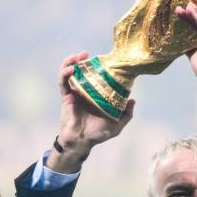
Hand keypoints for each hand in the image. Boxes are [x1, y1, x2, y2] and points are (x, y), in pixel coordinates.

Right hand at [48, 51, 134, 172]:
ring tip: (77, 56)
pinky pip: (63, 82)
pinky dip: (65, 73)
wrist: (82, 141)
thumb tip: (132, 100)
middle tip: (86, 54)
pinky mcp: (66, 97)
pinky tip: (71, 68)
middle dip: (83, 61)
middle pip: (82, 72)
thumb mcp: (117, 125)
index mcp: (96, 96)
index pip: (96, 78)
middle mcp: (85, 92)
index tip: (103, 60)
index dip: (98, 67)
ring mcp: (74, 94)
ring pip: (70, 74)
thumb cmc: (98, 134)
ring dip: (72, 63)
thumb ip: (126, 114)